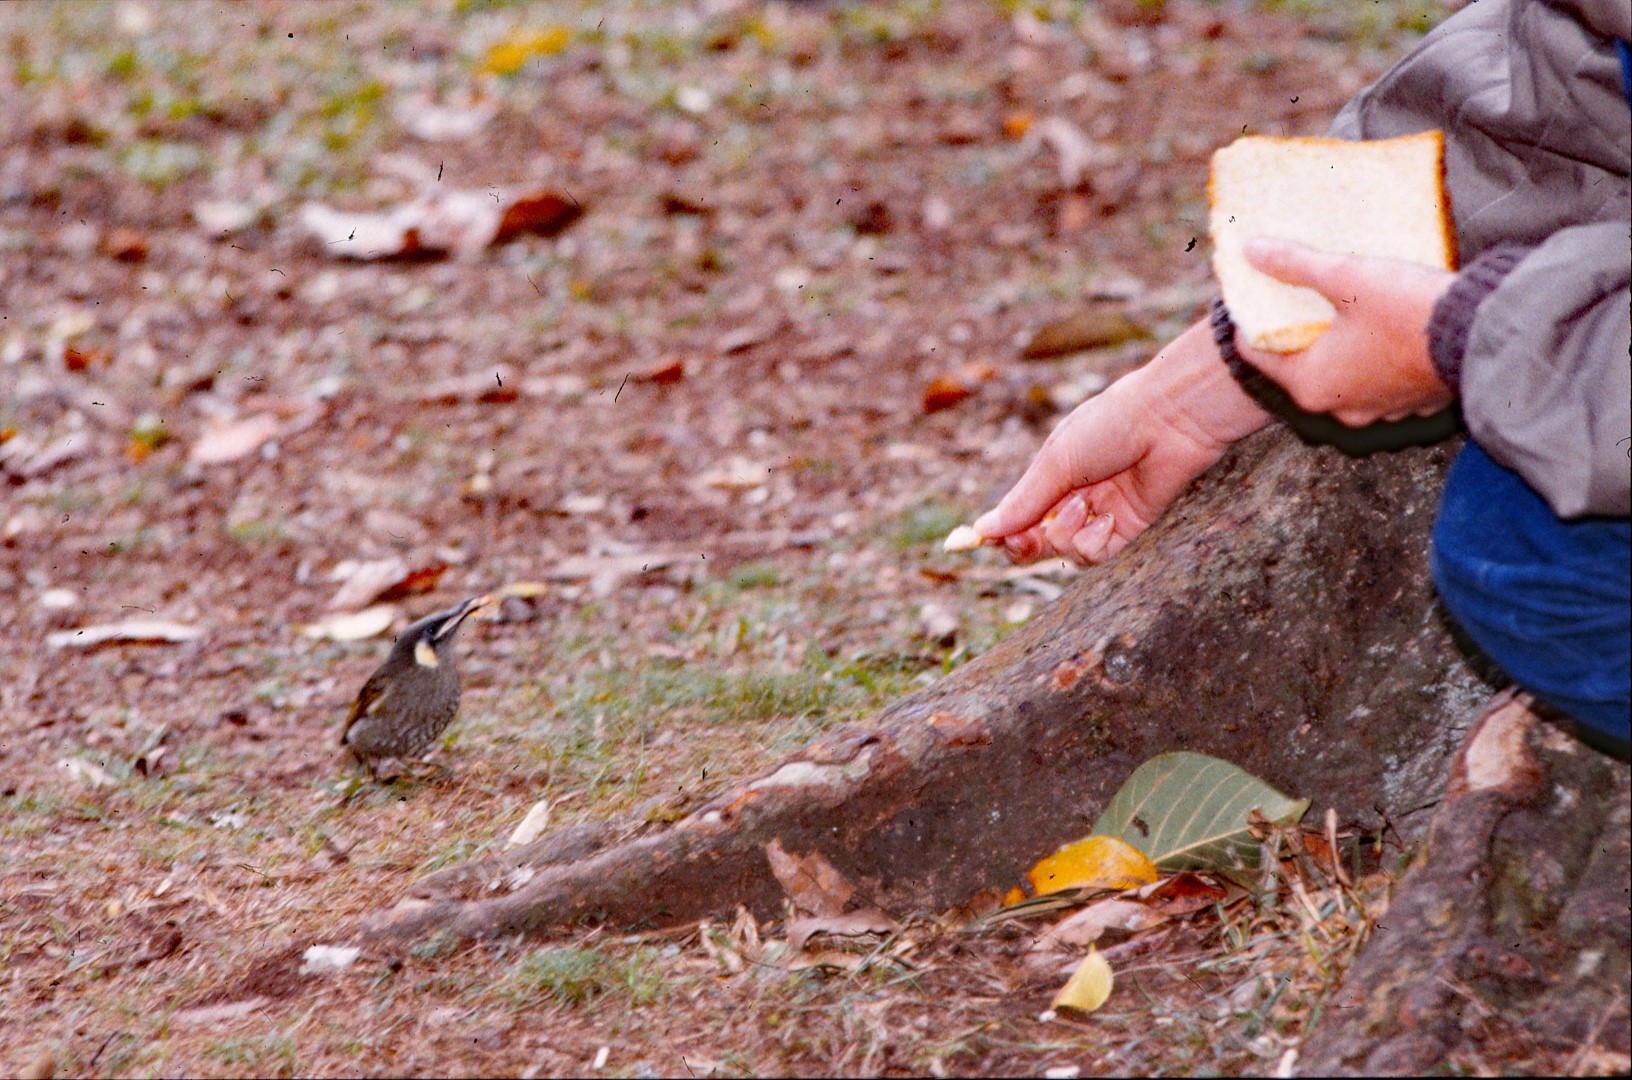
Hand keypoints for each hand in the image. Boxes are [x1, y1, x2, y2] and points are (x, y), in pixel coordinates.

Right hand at [972, 319, 1270, 564]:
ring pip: (1066, 552)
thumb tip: (982, 531)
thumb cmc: (1110, 426)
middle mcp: (1075, 498)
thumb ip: (1023, 502)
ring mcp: (1102, 515)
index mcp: (1053, 477)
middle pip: (1037, 542)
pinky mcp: (1130, 529)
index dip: (1002, 532)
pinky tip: (1107, 519)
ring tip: (1084, 507)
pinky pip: (1098, 555)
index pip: (1018, 516)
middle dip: (1028, 544)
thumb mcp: (1057, 463)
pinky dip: (1095, 543)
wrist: (1170, 419)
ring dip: (1067, 536)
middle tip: (1027, 538)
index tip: (982, 541)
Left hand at [1234, 239, 1456, 425]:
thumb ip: (1296, 264)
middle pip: (1300, 368)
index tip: (1262, 296)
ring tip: (1345, 311)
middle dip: (1300, 334)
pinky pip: (1380, 382)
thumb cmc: (1409, 310)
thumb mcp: (1347, 276)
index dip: (1256, 323)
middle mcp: (1340, 409)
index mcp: (1311, 385)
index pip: (1258, 355)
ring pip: (1343, 377)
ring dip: (1341, 349)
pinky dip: (1376, 360)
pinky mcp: (1412, 405)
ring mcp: (1379, 412)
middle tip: (1302, 298)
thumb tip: (1252, 250)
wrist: (1485, 332)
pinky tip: (1384, 331)